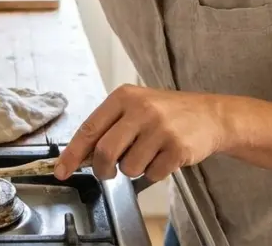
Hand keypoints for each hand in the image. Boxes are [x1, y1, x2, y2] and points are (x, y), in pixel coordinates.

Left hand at [53, 84, 225, 181]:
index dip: (72, 153)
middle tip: (107, 172)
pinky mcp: (177, 147)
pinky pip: (152, 175)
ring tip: (147, 154)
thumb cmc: (166, 113)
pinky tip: (164, 157)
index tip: (61, 171)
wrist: (210, 115)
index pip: (89, 128)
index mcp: (124, 97)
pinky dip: (154, 173)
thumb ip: (108, 127)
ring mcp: (160, 128)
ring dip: (133, 169)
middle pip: (105, 152)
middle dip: (102, 169)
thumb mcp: (134, 108)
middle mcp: (141, 109)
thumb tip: (79, 156)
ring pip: (128, 167)